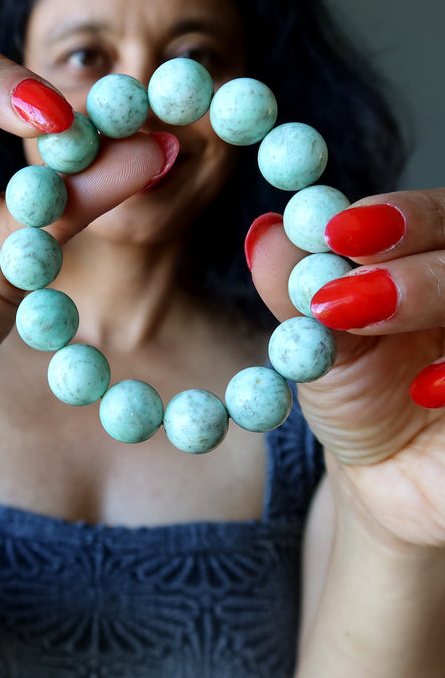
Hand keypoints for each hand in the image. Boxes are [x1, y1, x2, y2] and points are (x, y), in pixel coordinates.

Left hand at [248, 188, 444, 549]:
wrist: (392, 476)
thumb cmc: (359, 399)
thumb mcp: (319, 346)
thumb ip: (297, 290)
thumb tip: (265, 233)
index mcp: (430, 263)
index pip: (436, 217)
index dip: (398, 216)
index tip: (337, 232)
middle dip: (412, 266)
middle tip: (349, 289)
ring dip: (430, 295)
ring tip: (360, 324)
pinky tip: (424, 391)